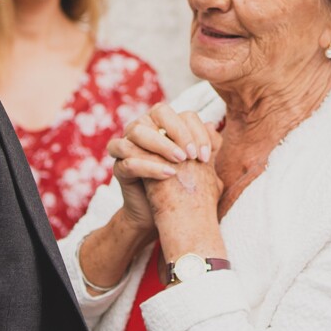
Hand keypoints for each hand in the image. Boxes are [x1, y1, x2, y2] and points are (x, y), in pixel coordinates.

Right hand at [107, 103, 220, 233]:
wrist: (163, 217)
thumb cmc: (183, 186)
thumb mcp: (201, 168)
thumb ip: (208, 147)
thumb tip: (212, 126)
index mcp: (165, 124)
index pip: (182, 114)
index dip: (196, 131)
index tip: (205, 155)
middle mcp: (144, 128)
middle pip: (157, 113)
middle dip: (178, 132)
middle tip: (192, 156)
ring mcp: (127, 145)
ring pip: (138, 132)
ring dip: (161, 145)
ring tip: (180, 162)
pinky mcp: (119, 167)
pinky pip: (129, 160)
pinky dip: (149, 165)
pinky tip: (168, 174)